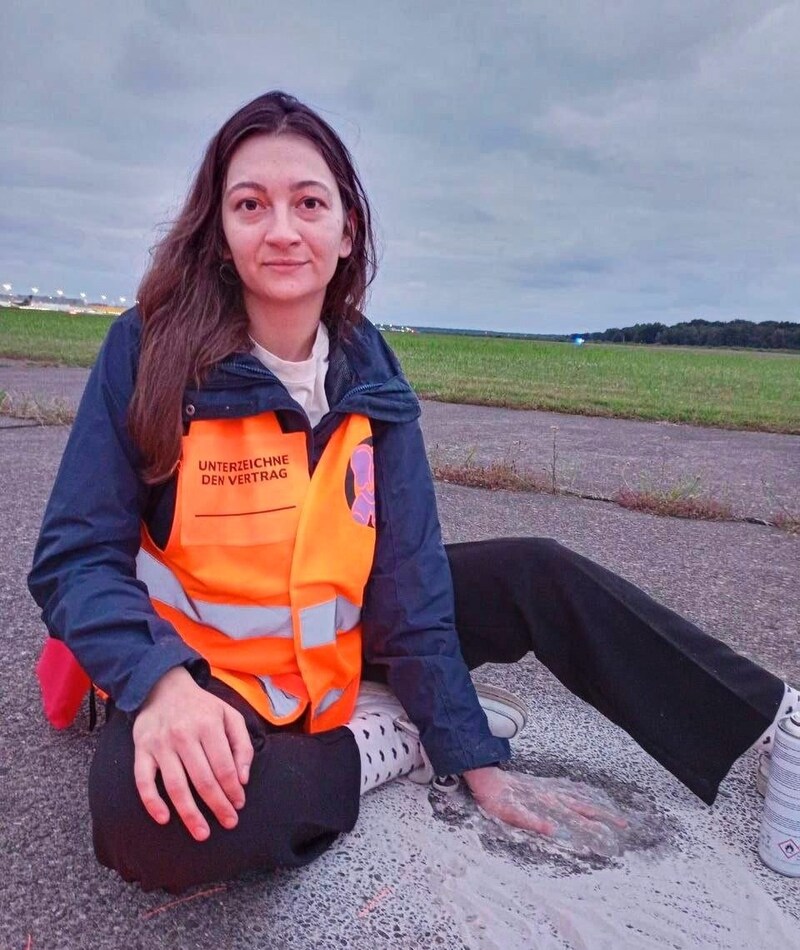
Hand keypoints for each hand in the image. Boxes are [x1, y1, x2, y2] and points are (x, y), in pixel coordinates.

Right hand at [132, 667, 253, 841]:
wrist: (163, 687)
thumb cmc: (202, 707)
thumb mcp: (229, 715)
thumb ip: (242, 744)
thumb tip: (243, 779)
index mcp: (209, 725)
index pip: (224, 767)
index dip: (233, 790)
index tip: (239, 805)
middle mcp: (184, 735)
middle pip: (203, 780)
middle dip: (218, 806)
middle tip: (228, 823)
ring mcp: (161, 744)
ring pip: (176, 786)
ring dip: (190, 813)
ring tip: (202, 833)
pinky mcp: (142, 750)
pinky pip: (143, 781)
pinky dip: (152, 802)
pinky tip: (164, 818)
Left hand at [463, 766, 628, 856]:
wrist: (485, 778)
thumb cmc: (496, 798)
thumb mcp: (510, 813)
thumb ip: (531, 821)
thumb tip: (553, 829)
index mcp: (549, 802)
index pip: (579, 812)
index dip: (598, 821)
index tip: (617, 827)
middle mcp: (552, 795)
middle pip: (584, 805)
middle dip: (604, 814)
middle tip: (624, 823)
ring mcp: (548, 791)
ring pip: (578, 798)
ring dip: (595, 806)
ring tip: (611, 812)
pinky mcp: (541, 789)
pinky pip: (567, 792)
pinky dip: (580, 796)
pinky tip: (583, 798)